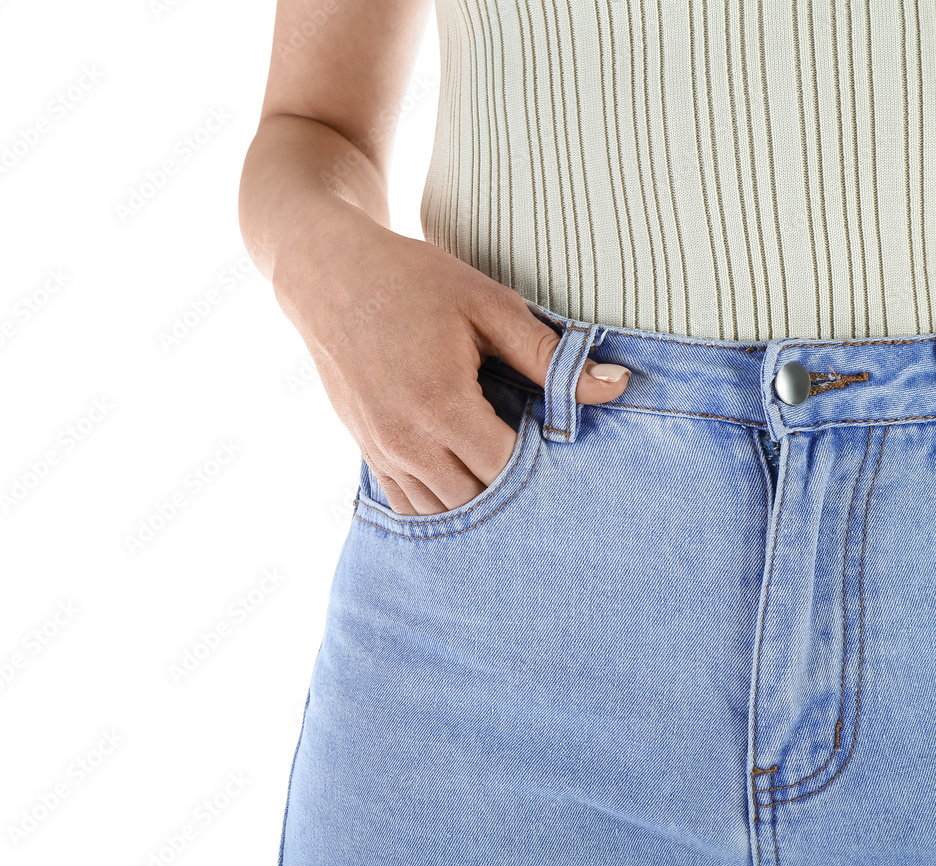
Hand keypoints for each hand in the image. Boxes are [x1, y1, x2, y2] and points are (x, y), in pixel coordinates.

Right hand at [273, 202, 629, 515]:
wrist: (327, 275)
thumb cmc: (412, 280)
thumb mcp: (488, 305)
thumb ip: (550, 355)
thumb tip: (617, 386)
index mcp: (443, 404)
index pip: (509, 470)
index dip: (544, 465)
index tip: (562, 443)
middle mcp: (408, 441)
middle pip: (479, 499)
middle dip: (516, 489)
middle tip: (544, 465)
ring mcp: (382, 452)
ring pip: (444, 511)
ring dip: (479, 501)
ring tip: (506, 474)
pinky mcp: (368, 451)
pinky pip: (408, 505)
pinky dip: (442, 504)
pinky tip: (466, 482)